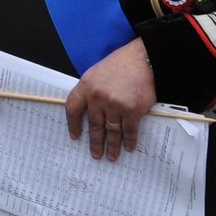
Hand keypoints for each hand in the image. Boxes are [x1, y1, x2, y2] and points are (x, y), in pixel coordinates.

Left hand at [64, 39, 155, 160]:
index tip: (75, 136)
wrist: (143, 58)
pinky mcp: (132, 109)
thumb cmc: (121, 64)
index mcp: (86, 85)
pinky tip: (129, 146)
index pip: (73, 108)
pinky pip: (129, 130)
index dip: (72, 124)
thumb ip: (91, 90)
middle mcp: (98, 96)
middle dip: (95, 142)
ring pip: (111, 130)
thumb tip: (90, 111)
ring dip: (112, 145)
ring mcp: (115, 104)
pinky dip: (130, 140)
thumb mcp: (97, 73)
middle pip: (94, 125)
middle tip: (96, 154)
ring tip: (111, 156)